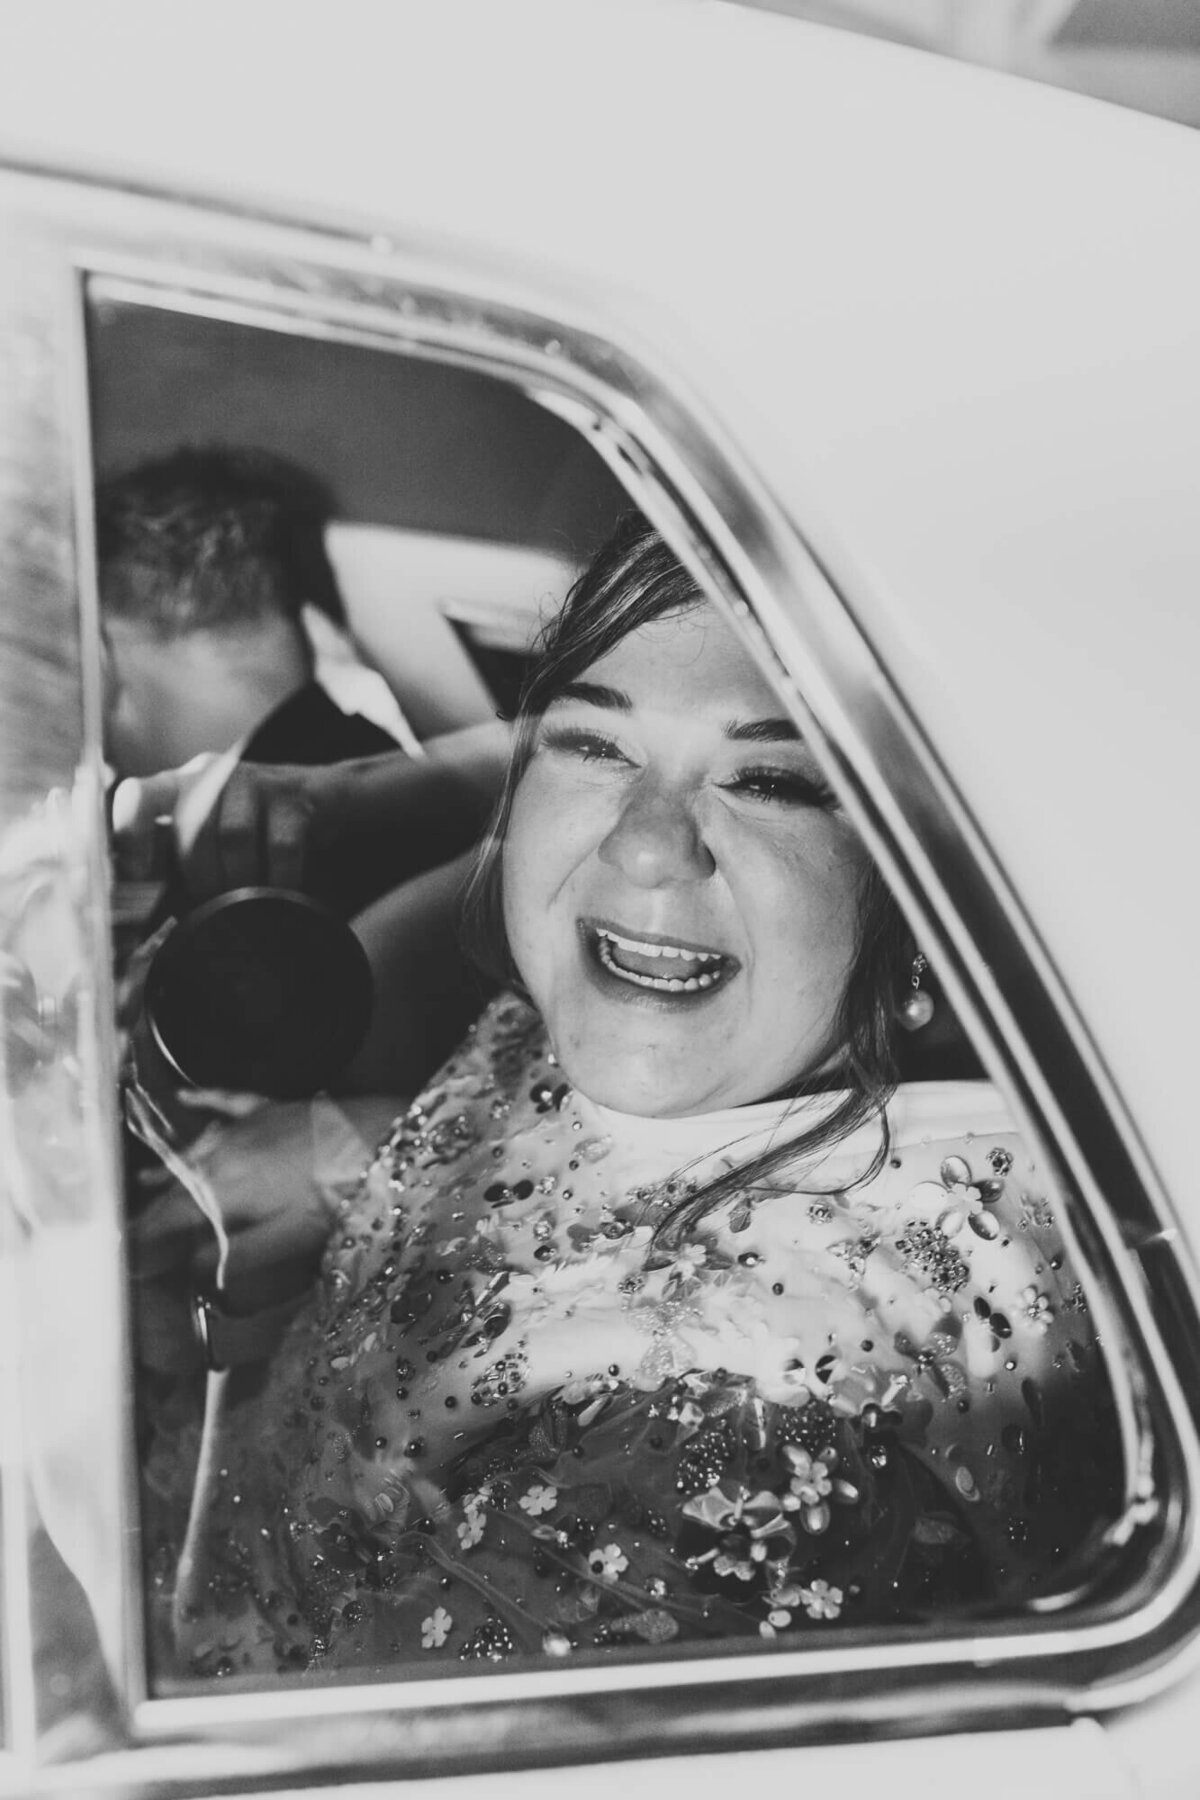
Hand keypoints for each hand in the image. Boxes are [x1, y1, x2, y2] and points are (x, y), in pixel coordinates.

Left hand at [112, 756, 331, 902]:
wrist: (320, 798)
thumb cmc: (251, 830)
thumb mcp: (206, 840)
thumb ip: (172, 865)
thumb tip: (137, 912)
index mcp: (177, 785)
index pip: (137, 798)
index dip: (132, 839)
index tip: (140, 878)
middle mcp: (210, 774)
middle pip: (193, 829)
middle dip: (203, 878)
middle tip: (215, 904)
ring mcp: (254, 779)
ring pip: (235, 836)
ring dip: (240, 881)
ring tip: (247, 901)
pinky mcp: (293, 793)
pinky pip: (280, 845)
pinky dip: (278, 879)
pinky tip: (280, 894)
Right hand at [127, 1094, 393, 1369]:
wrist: (372, 1143)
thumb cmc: (331, 1199)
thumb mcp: (283, 1241)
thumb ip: (234, 1256)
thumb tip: (196, 1269)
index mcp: (221, 1190)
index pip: (171, 1216)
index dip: (147, 1235)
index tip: (130, 1250)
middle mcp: (222, 1153)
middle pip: (179, 1182)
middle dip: (155, 1205)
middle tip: (137, 1224)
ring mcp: (244, 1127)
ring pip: (195, 1147)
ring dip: (170, 1165)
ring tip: (145, 1178)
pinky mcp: (269, 1108)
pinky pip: (226, 1100)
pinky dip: (202, 1098)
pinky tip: (184, 1095)